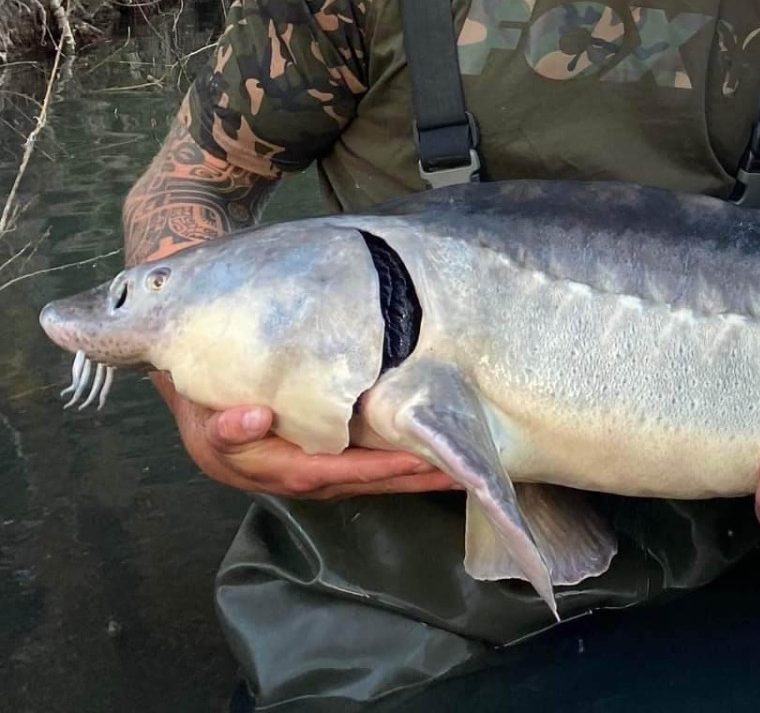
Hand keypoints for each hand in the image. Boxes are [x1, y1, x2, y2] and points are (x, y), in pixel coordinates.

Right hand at [154, 372, 454, 498]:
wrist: (191, 389)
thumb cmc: (200, 398)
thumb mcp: (200, 412)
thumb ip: (224, 425)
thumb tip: (254, 420)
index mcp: (266, 467)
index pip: (328, 471)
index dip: (371, 468)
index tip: (413, 460)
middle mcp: (290, 476)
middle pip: (355, 482)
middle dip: (405, 479)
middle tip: (457, 471)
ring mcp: (303, 470)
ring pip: (361, 478)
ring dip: (406, 476)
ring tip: (455, 470)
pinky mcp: (314, 457)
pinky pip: (356, 466)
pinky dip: (391, 465)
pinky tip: (425, 458)